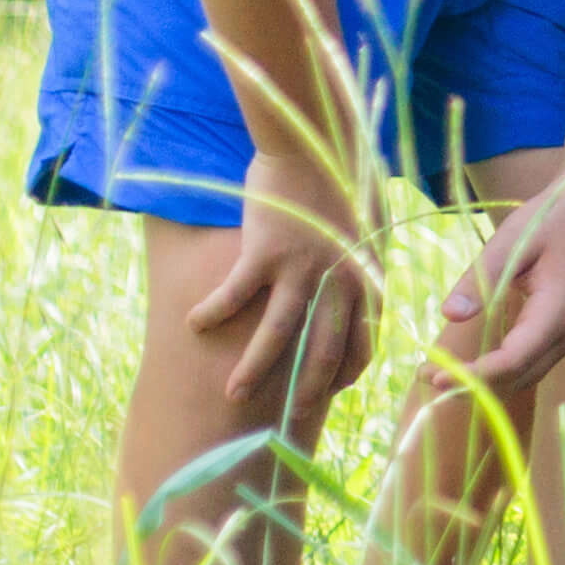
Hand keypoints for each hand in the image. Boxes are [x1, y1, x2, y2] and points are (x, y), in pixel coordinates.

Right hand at [190, 152, 380, 410]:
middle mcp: (340, 281)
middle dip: (304, 392)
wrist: (317, 142)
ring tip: (233, 397)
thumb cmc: (344, 180)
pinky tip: (195, 326)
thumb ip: (364, 266)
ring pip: (277, 335)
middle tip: (287, 422)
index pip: (363, 345)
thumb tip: (366, 292)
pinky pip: (235, 294)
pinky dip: (213, 313)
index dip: (346, 375)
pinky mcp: (266, 251)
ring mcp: (302, 268)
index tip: (329, 394)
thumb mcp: (370, 229)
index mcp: (367, 279)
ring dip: (253, 371)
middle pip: (322, 353)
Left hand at [439, 163, 564, 395]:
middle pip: (517, 377)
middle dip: (471, 386)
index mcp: (557, 312)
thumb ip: (480, 280)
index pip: (513, 360)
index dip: (474, 376)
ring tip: (438, 372)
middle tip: (424, 375)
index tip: (436, 377)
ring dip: (483, 382)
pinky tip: (469, 362)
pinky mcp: (561, 333)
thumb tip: (450, 316)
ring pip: (524, 376)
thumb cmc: (551, 218)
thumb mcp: (510, 242)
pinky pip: (528, 363)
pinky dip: (497, 369)